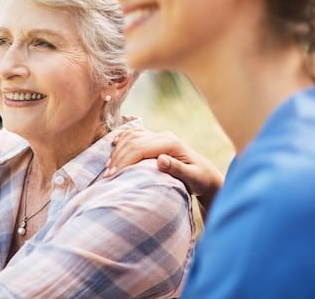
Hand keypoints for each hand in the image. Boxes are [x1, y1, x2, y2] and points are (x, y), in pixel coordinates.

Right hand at [105, 128, 223, 215]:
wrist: (206, 175)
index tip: (114, 175)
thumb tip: (161, 159)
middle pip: (133, 141)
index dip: (125, 160)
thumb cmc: (201, 180)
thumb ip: (178, 169)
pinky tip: (113, 146)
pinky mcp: (155, 139)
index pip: (140, 147)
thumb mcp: (194, 178)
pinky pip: (134, 134)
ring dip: (117, 150)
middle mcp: (164, 136)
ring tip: (108, 167)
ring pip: (131, 136)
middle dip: (118, 157)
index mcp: (171, 143)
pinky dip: (122, 139)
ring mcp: (158, 136)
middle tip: (107, 175)